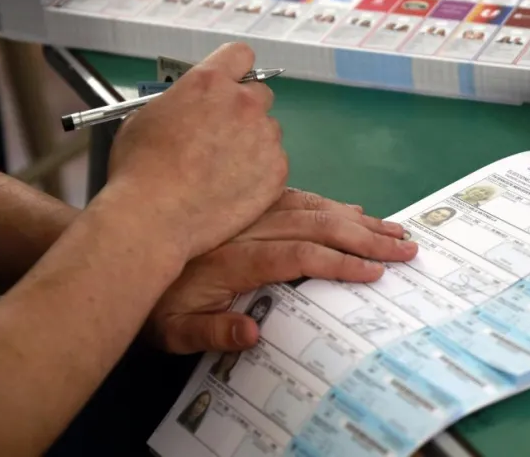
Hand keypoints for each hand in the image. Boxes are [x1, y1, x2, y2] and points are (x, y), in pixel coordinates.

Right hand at [101, 43, 287, 261]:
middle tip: (222, 134)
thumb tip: (189, 105)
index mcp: (210, 83)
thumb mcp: (145, 117)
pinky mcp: (276, 169)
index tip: (230, 83)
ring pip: (267, 131)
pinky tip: (232, 187)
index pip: (240, 55)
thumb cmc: (140, 169)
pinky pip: (274, 162)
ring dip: (252, 142)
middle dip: (243, 109)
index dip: (235, 69)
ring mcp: (264, 137)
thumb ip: (179, 101)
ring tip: (222, 168)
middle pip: (259, 94)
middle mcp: (243, 104)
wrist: (154, 216)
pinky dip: (259, 172)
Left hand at [146, 189, 417, 353]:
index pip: (300, 256)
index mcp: (237, 256)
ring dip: (358, 220)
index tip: (375, 274)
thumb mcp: (172, 329)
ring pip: (314, 208)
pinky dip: (331, 204)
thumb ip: (212, 331)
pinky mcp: (251, 204)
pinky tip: (354, 210)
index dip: (341, 264)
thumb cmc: (152, 302)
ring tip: (393, 229)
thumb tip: (253, 333)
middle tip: (406, 249)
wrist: (124, 251)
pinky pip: (299, 197)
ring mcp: (253, 212)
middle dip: (367, 239)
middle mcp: (250, 226)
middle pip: (319, 226)